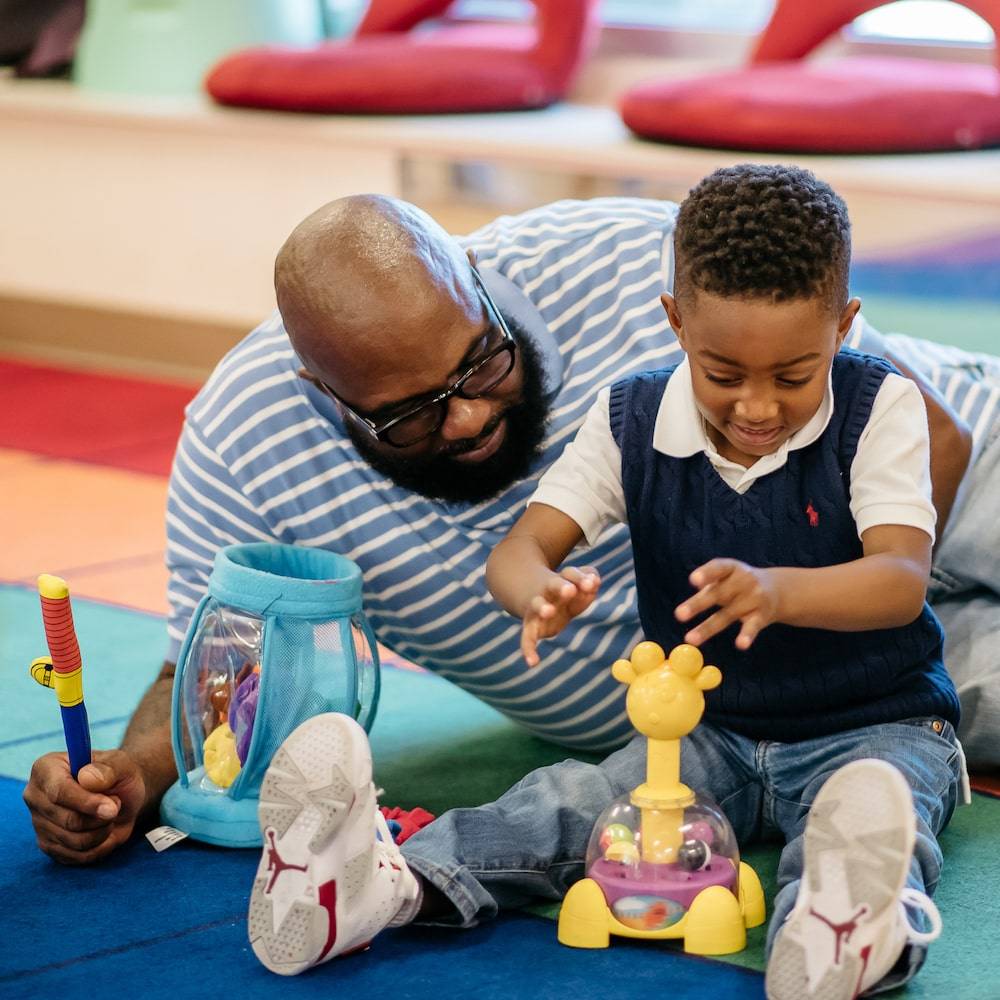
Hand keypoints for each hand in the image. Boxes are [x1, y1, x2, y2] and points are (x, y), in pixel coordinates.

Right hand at [23, 750, 147, 864]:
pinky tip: (105, 830)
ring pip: (74, 841)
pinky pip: (77, 856)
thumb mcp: (121, 763)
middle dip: (101, 817)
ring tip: (111, 815)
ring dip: (103, 831)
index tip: (112, 808)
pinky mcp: (49, 846)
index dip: (87, 803)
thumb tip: (87, 778)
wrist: (122, 794)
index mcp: (46, 768)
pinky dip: (100, 846)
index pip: (59, 792)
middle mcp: (35, 796)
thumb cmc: (118, 775)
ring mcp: (39, 824)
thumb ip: (107, 769)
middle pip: (68, 820)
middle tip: (116, 805)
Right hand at [521, 566, 600, 666]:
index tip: (591, 585)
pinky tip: (532, 663)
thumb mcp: (579, 583)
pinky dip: (528, 650)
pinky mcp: (530, 625)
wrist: (532, 593)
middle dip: (561, 587)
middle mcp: (547, 591)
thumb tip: (595, 581)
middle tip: (570, 590)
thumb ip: (589, 578)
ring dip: (542, 607)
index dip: (581, 579)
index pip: (571, 574)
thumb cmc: (565, 590)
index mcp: (561, 579)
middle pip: (554, 584)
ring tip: (548, 611)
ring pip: (537, 605)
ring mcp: (537, 607)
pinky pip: (527, 637)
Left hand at [675, 559, 781, 649]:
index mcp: (731, 568)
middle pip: (718, 594)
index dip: (706, 574)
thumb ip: (708, 587)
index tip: (693, 580)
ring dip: (707, 628)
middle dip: (698, 604)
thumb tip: (686, 606)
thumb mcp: (725, 577)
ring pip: (727, 615)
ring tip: (690, 639)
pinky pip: (752, 627)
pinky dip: (747, 635)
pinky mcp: (761, 616)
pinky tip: (741, 645)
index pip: (718, 568)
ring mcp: (753, 599)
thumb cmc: (739, 583)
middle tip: (679, 614)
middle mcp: (743, 582)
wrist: (777, 589)